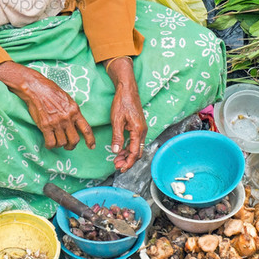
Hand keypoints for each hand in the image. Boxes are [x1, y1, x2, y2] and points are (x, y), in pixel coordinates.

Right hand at [0, 61, 95, 150]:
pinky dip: (50, 145)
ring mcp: (56, 122)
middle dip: (72, 145)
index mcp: (75, 110)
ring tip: (56, 141)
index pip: (86, 129)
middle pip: (74, 140)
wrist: (36, 88)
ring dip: (60, 145)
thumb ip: (72, 111)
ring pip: (62, 143)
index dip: (90, 140)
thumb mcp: (67, 99)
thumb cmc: (50, 91)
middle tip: (68, 146)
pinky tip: (49, 143)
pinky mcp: (45, 126)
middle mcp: (67, 118)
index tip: (92, 146)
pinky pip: (51, 142)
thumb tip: (75, 123)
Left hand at [105, 56, 146, 171]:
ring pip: (136, 148)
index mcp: (138, 131)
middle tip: (116, 165)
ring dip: (127, 155)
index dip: (127, 163)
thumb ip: (117, 136)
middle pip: (137, 153)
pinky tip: (120, 150)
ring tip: (116, 160)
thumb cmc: (122, 102)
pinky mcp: (138, 127)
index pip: (134, 153)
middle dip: (128, 161)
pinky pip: (135, 142)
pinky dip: (128, 148)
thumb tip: (116, 151)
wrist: (127, 89)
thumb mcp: (117, 120)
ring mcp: (141, 129)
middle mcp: (142, 131)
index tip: (120, 168)